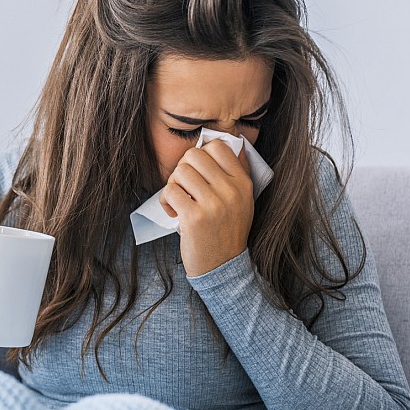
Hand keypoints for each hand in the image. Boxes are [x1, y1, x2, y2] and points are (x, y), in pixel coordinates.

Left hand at [159, 139, 253, 276]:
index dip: (202, 154)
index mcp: (243, 183)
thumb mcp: (243, 201)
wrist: (223, 266)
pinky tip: (173, 212)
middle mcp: (230, 191)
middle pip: (194, 155)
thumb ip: (237, 173)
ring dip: (173, 185)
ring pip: (180, 171)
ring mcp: (213, 204)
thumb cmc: (227, 231)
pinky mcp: (194, 217)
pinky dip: (166, 201)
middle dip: (183, 168)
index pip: (218, 146)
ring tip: (179, 200)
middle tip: (184, 187)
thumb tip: (232, 142)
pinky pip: (170, 191)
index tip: (198, 171)